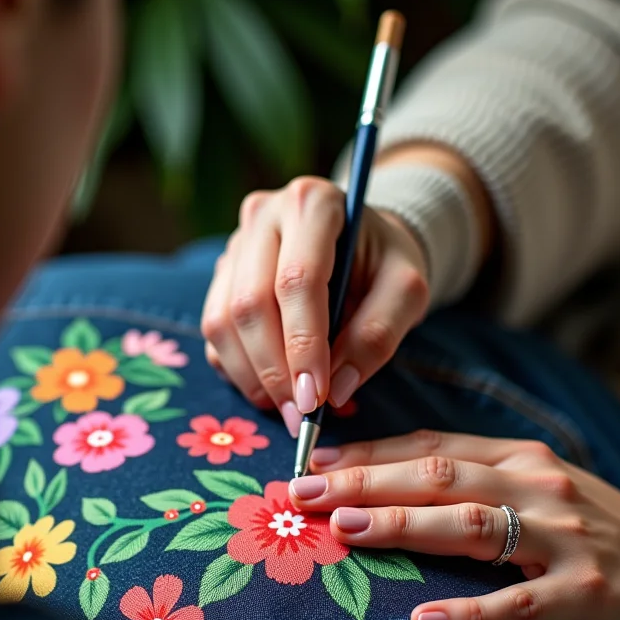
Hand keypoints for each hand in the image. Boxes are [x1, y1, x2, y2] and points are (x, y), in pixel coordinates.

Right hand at [201, 176, 429, 434]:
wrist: (363, 243)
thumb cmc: (385, 263)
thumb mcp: (406, 291)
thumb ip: (379, 335)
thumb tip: (336, 391)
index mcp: (314, 204)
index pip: (297, 280)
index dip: (303, 344)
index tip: (316, 397)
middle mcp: (263, 216)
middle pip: (250, 303)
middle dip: (274, 370)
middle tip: (301, 416)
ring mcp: (234, 245)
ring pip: (221, 321)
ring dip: (251, 377)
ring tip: (288, 410)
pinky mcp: (220, 277)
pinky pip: (213, 334)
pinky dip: (238, 371)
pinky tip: (271, 390)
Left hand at [287, 430, 619, 619]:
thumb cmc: (600, 533)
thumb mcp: (538, 490)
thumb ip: (473, 482)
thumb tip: (386, 483)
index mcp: (518, 458)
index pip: (429, 449)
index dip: (366, 455)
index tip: (309, 464)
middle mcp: (537, 486)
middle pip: (438, 478)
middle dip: (364, 482)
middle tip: (303, 492)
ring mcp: (565, 538)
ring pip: (471, 526)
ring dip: (404, 526)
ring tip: (347, 530)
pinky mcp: (588, 594)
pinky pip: (520, 603)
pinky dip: (471, 612)